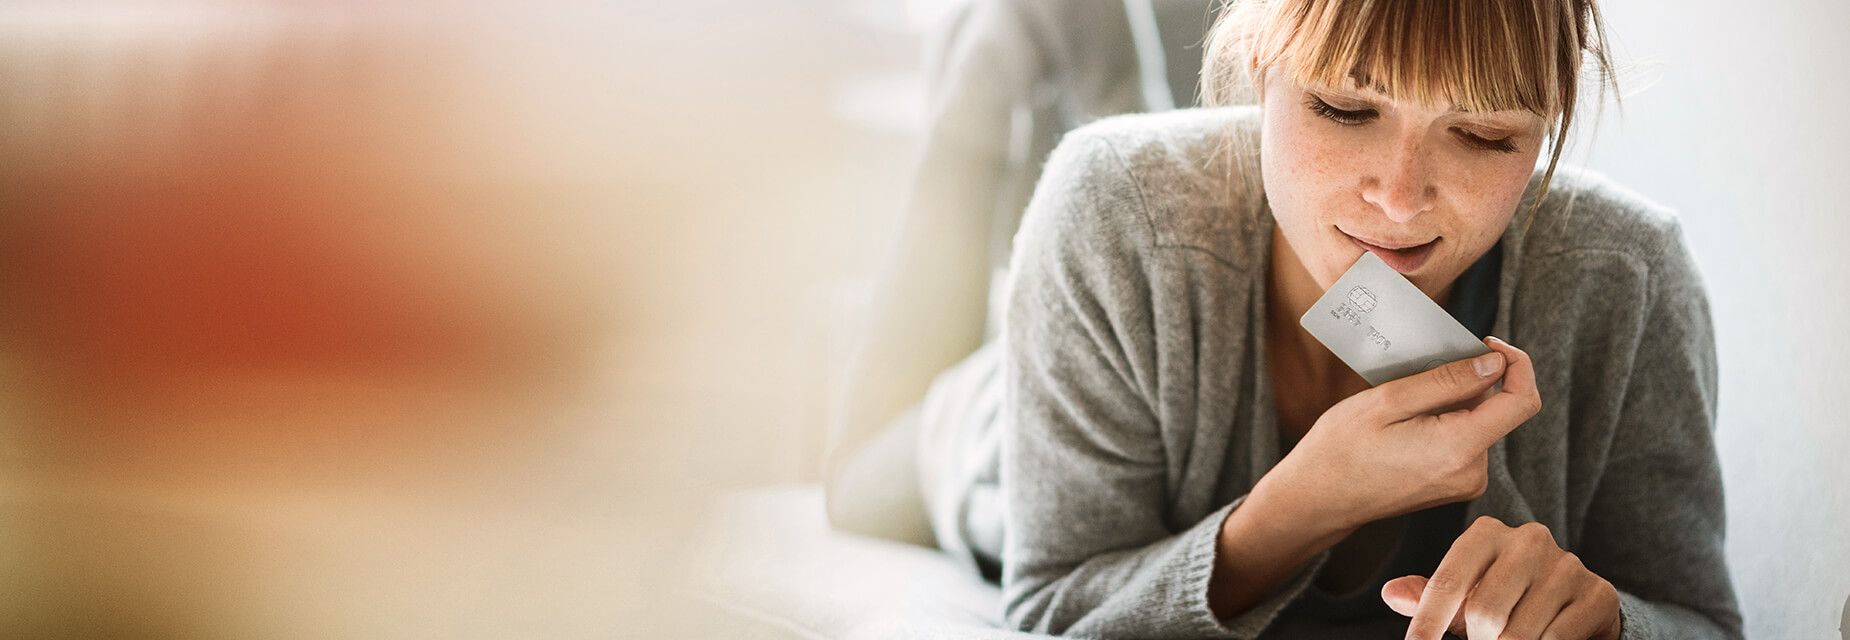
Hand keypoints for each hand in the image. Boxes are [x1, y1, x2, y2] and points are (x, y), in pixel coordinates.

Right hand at [1263, 336, 1542, 531]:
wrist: (1318, 499)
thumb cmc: (1342, 449)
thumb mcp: (1388, 400)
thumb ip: (1447, 381)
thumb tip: (1495, 363)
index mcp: (1459, 448)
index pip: (1522, 401)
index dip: (1517, 364)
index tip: (1487, 343)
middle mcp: (1472, 472)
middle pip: (1497, 409)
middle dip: (1469, 382)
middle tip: (1422, 370)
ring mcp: (1465, 483)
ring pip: (1480, 422)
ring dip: (1453, 402)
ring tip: (1404, 403)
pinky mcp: (1454, 485)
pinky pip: (1466, 440)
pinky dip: (1446, 421)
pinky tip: (1407, 423)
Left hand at [1384, 516, 1622, 639]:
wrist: (1575, 608)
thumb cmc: (1506, 603)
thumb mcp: (1465, 598)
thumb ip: (1429, 596)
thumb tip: (1391, 593)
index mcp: (1486, 533)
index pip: (1447, 583)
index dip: (1428, 623)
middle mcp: (1528, 539)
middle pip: (1484, 614)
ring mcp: (1567, 565)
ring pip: (1519, 634)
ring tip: (1511, 639)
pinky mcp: (1598, 594)